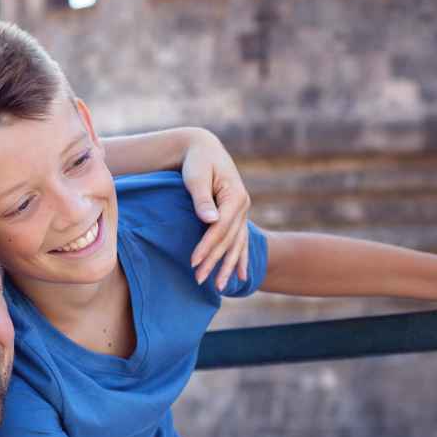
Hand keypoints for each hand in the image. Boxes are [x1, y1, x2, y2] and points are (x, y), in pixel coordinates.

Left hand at [181, 128, 252, 291]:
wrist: (203, 149)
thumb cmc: (196, 161)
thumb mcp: (196, 176)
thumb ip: (202, 199)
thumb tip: (210, 221)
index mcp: (235, 196)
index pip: (221, 229)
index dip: (207, 246)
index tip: (193, 262)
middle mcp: (243, 205)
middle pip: (229, 240)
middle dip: (214, 261)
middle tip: (200, 281)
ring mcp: (242, 212)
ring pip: (236, 244)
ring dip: (227, 266)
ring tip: (219, 287)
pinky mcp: (236, 215)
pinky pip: (240, 240)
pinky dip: (240, 258)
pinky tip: (240, 276)